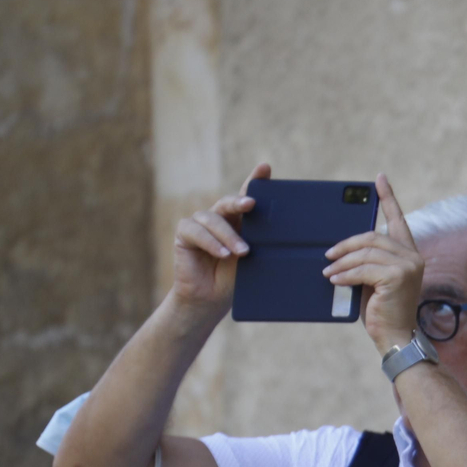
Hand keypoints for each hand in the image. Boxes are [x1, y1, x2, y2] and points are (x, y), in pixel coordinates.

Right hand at [169, 162, 268, 314]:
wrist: (211, 299)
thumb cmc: (235, 279)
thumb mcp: (253, 260)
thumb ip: (259, 243)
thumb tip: (282, 235)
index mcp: (239, 221)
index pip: (247, 196)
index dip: (255, 180)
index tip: (265, 167)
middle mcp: (219, 217)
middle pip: (229, 203)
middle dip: (240, 202)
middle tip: (251, 204)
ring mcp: (200, 224)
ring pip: (213, 219)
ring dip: (228, 235)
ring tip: (243, 253)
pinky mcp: (184, 234)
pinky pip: (196, 231)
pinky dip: (210, 242)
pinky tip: (222, 254)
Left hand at [323, 173, 424, 354]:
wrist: (394, 336)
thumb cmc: (382, 310)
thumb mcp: (373, 280)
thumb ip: (368, 261)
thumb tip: (340, 249)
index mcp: (408, 253)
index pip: (397, 220)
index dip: (388, 198)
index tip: (378, 179)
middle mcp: (412, 256)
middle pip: (372, 237)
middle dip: (346, 244)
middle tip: (328, 254)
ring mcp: (407, 266)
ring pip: (365, 253)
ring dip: (341, 262)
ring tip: (327, 271)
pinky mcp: (398, 277)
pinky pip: (363, 269)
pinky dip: (345, 275)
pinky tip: (334, 280)